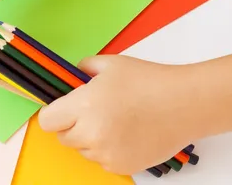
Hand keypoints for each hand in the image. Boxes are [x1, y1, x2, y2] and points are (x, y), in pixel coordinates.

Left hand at [38, 55, 194, 174]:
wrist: (184, 104)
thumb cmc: (148, 81)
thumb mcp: (109, 64)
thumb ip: (82, 69)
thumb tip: (72, 75)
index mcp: (83, 106)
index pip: (47, 121)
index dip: (53, 113)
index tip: (62, 109)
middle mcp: (91, 134)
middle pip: (63, 137)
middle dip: (71, 125)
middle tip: (92, 112)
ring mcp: (106, 154)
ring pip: (83, 150)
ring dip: (90, 139)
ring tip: (115, 121)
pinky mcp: (122, 167)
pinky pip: (102, 161)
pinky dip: (108, 150)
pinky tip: (126, 133)